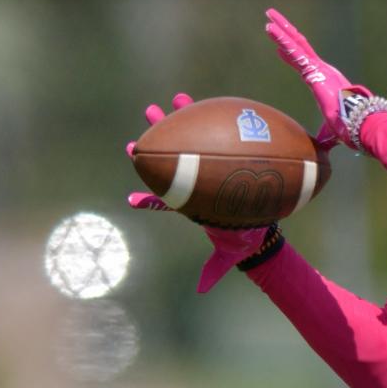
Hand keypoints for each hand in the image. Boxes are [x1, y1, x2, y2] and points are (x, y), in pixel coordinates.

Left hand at [126, 92, 268, 292]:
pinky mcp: (219, 148)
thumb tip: (201, 288)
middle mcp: (194, 180)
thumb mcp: (228, 255)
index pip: (167, 203)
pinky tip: (184, 99)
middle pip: (168, 165)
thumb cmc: (241, 235)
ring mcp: (204, 163)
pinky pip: (206, 128)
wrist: (256, 219)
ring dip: (167, 125)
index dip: (148, 202)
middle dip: (149, 152)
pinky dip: (196, 113)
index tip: (130, 200)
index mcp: (192, 204)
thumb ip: (213, 270)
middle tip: (132, 143)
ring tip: (153, 109)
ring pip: (182, 141)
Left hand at [265, 8, 371, 149]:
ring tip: (268, 17)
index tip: (279, 48)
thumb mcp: (331, 131)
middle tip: (271, 20)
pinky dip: (282, 39)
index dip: (291, 55)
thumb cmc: (350, 126)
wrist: (359, 122)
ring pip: (296, 44)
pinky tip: (270, 29)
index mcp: (325, 81)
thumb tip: (321, 150)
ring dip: (281, 30)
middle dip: (285, 33)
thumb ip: (325, 137)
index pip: (304, 65)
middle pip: (300, 47)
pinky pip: (295, 51)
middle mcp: (322, 70)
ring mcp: (318, 68)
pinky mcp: (314, 70)